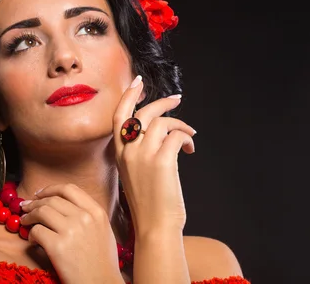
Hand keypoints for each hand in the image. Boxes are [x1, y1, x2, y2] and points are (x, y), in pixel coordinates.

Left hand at [20, 183, 122, 283]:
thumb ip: (88, 215)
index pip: (69, 189)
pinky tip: (33, 241)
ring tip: (25, 221)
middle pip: (52, 199)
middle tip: (26, 207)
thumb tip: (64, 206)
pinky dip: (31, 234)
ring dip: (29, 215)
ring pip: (42, 211)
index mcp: (97, 212)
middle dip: (35, 202)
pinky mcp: (57, 246)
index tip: (40, 194)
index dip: (50, 189)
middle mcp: (84, 217)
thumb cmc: (103, 262)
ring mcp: (71, 230)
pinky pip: (37, 231)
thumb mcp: (103, 230)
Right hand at [113, 75, 195, 235]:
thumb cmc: (149, 204)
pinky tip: (191, 149)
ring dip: (181, 125)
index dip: (128, 96)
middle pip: (144, 113)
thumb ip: (139, 153)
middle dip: (163, 103)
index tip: (137, 81)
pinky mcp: (162, 161)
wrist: (154, 227)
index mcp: (119, 154)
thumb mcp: (134, 174)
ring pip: (163, 122)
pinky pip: (177, 135)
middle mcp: (128, 151)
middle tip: (177, 100)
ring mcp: (144, 155)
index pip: (119, 116)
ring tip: (190, 136)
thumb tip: (158, 131)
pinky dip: (187, 138)